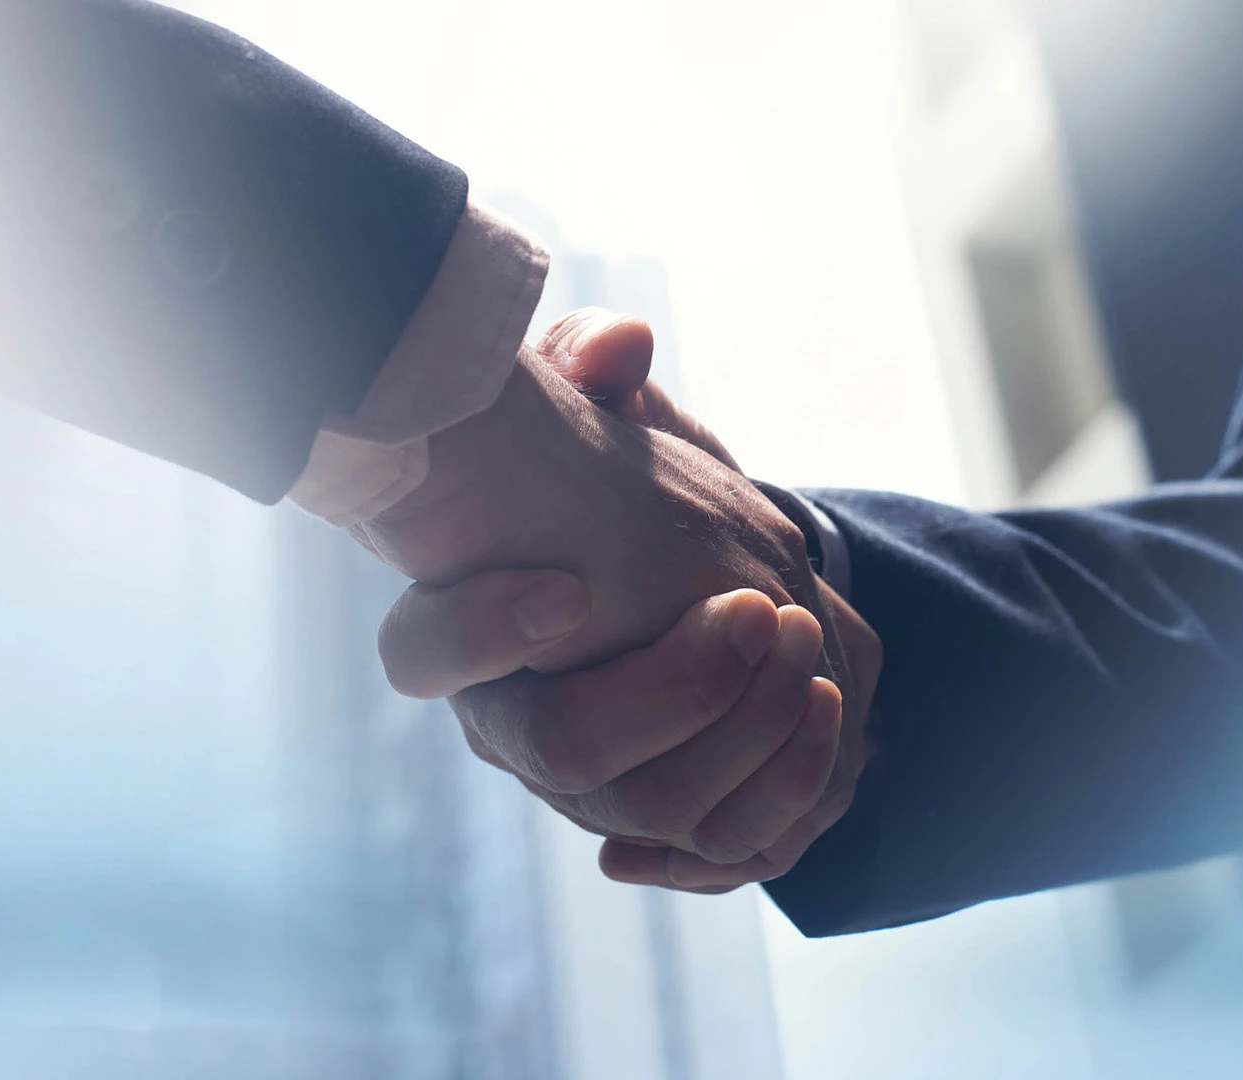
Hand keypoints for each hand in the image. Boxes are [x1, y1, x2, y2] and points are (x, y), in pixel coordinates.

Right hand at [374, 310, 880, 888]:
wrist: (684, 578)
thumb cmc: (610, 486)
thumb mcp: (593, 410)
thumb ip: (588, 365)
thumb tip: (617, 347)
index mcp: (462, 628)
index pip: (419, 658)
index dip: (481, 635)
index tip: (572, 588)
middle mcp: (512, 721)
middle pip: (563, 753)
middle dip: (675, 688)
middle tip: (757, 608)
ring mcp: (588, 787)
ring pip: (651, 809)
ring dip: (748, 732)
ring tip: (804, 640)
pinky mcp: (667, 818)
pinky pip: (719, 847)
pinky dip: (781, 789)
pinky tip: (824, 709)